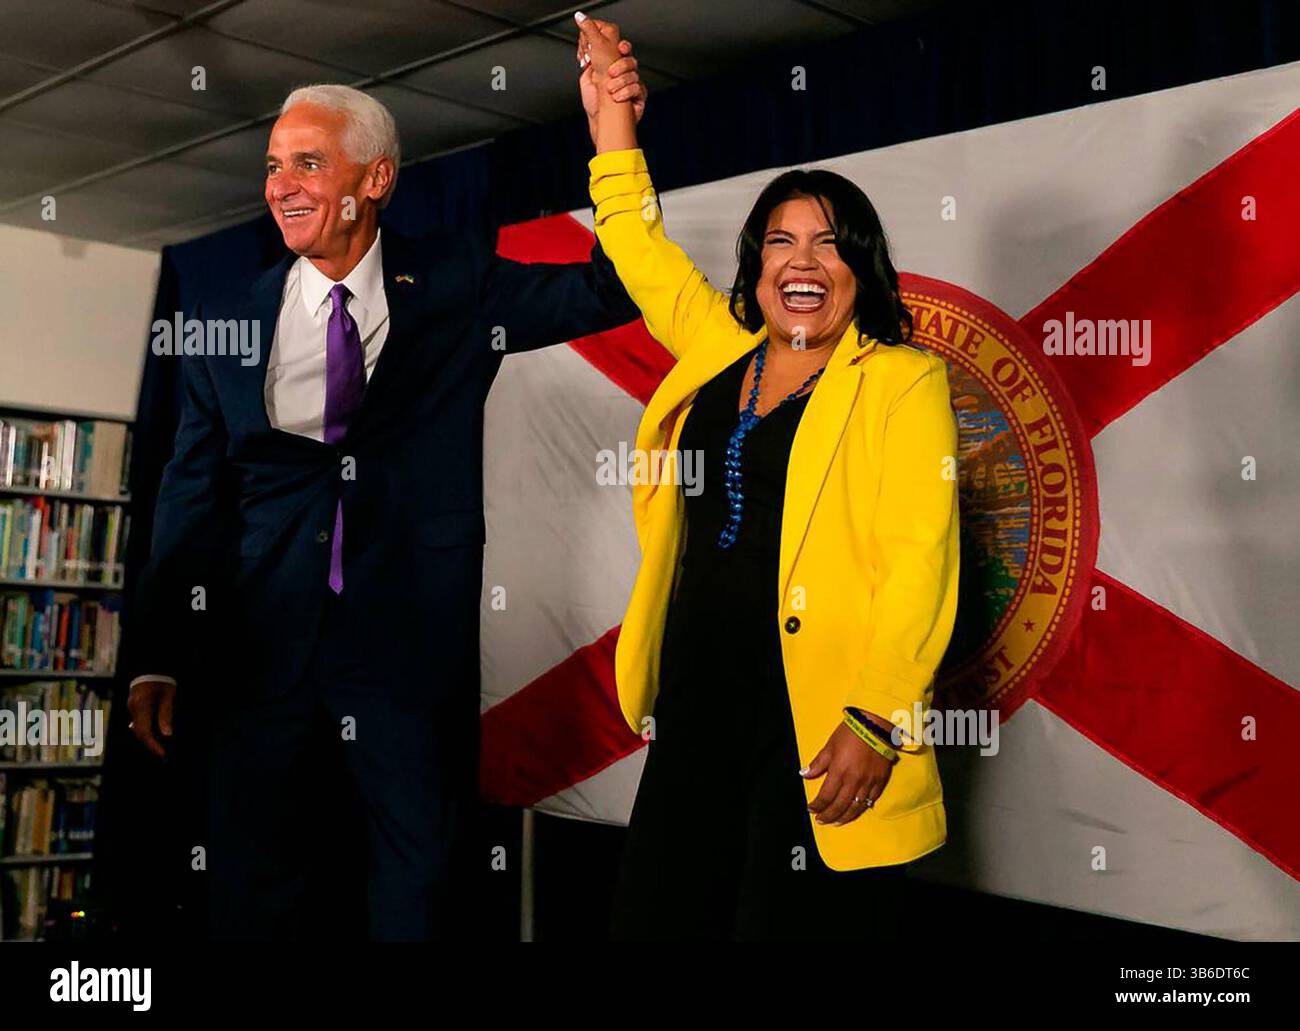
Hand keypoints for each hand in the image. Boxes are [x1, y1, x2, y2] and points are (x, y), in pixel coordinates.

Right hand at [128, 678, 176, 759]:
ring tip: (159, 748)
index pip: (144, 732)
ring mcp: (131, 706)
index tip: (162, 754)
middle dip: (150, 744)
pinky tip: (153, 735)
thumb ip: (166, 715)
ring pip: (137, 728)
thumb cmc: (162, 679)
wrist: (151, 665)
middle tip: (162, 755)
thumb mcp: (168, 696)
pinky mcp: (134, 704)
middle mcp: (133, 708)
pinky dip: (145, 729)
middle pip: (139, 732)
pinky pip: (137, 721)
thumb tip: (168, 735)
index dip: (153, 745)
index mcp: (141, 706)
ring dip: (147, 738)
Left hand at [576, 14, 645, 145]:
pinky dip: (626, 92)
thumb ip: (589, 62)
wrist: (598, 123)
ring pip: (634, 74)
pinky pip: (638, 89)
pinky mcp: (640, 98)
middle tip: (611, 72)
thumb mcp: (586, 79)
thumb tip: (587, 46)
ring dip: (620, 81)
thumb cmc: (594, 104)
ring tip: (609, 90)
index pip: (623, 51)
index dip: (623, 47)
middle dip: (622, 64)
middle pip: (631, 60)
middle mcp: (625, 75)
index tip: (619, 47)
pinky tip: (617, 97)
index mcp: (614, 67)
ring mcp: (634, 86)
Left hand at [803, 721, 893, 825]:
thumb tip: (804, 774)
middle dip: (828, 815)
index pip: (825, 796)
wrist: (875, 725)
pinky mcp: (880, 781)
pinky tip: (856, 810)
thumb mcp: (829, 746)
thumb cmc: (850, 733)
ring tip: (836, 822)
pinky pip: (871, 799)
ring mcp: (868, 782)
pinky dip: (862, 807)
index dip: (817, 805)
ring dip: (844, 817)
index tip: (811, 809)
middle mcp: (853, 781)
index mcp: (838, 772)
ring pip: (855, 807)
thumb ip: (818, 763)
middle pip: (839, 805)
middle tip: (821, 820)